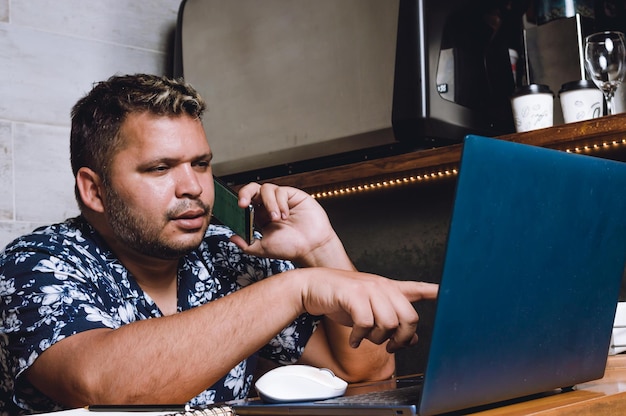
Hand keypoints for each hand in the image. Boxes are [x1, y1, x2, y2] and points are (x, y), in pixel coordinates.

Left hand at [230, 183, 342, 265]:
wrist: (312, 247)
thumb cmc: (291, 247)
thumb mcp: (264, 248)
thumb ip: (247, 244)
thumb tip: (231, 238)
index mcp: (260, 217)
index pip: (246, 202)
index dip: (240, 202)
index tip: (238, 208)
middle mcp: (269, 206)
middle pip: (252, 190)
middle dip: (245, 193)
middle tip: (243, 203)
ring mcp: (281, 200)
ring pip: (266, 189)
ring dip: (269, 203)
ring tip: (276, 218)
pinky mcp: (292, 195)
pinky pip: (281, 191)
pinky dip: (281, 203)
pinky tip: (286, 214)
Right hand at [299, 268, 438, 351]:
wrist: (312, 288)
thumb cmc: (341, 299)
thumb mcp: (368, 311)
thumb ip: (390, 322)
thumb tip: (413, 340)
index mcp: (388, 288)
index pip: (417, 288)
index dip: (434, 292)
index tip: (448, 292)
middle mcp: (382, 286)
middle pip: (409, 317)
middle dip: (400, 339)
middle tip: (388, 345)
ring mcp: (369, 289)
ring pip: (389, 323)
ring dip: (377, 338)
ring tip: (365, 338)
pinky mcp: (354, 295)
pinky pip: (367, 324)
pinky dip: (360, 337)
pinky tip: (354, 339)